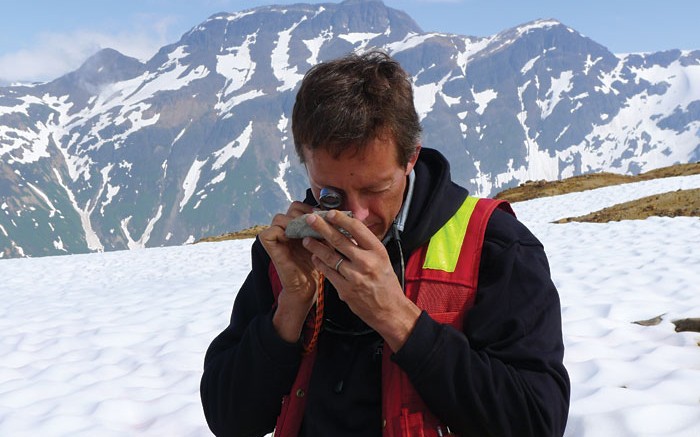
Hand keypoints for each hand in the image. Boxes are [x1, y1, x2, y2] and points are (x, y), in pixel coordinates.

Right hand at [259, 201, 319, 341]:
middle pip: (291, 208)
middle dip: (306, 214)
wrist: (308, 286)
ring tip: (308, 233)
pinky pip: (271, 231)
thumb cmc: (318, 266)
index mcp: (297, 225)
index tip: (324, 218)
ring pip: (280, 218)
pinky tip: (298, 240)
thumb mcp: (324, 242)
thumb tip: (339, 213)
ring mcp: (275, 236)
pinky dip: (283, 233)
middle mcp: (285, 228)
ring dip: (295, 224)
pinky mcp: (269, 245)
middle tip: (317, 225)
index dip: (312, 209)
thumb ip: (326, 228)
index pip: (300, 206)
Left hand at [302, 210, 420, 351]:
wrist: (389, 310)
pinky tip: (315, 257)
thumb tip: (350, 227)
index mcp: (377, 251)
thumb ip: (366, 245)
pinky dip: (320, 263)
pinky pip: (328, 272)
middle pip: (339, 240)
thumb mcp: (382, 259)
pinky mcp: (345, 289)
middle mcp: (366, 262)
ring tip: (306, 238)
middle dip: (322, 227)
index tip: (330, 213)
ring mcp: (354, 276)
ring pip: (330, 256)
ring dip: (316, 246)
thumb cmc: (386, 283)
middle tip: (310, 218)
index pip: (357, 229)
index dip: (341, 218)